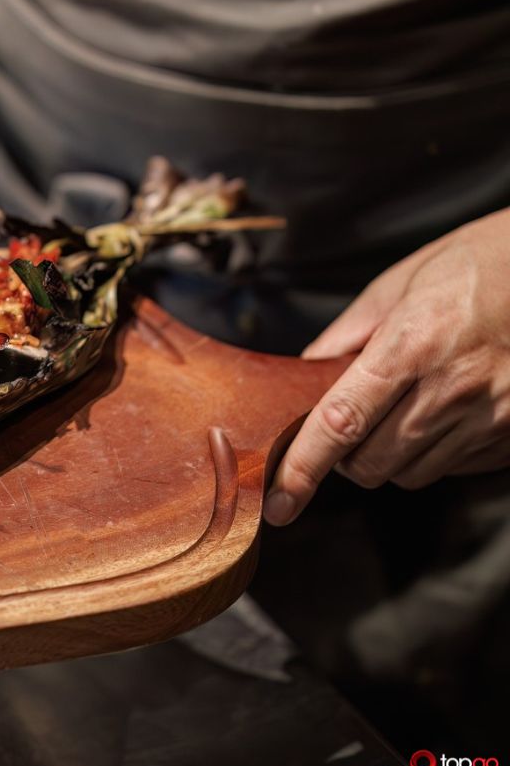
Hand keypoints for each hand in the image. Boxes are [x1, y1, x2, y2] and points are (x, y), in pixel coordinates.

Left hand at [264, 207, 509, 525]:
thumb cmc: (479, 263)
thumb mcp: (400, 283)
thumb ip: (346, 337)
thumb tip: (302, 377)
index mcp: (413, 344)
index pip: (340, 423)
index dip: (302, 468)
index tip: (278, 501)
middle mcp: (455, 387)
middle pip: (371, 463)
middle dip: (345, 458)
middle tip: (349, 425)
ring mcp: (495, 415)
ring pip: (412, 474)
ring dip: (390, 458)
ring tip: (401, 411)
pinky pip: (456, 468)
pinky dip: (435, 453)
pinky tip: (443, 413)